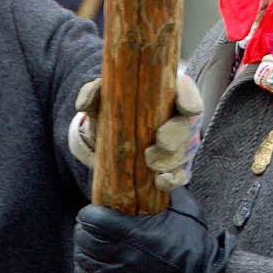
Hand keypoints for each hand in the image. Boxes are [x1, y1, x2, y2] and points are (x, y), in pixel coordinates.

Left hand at [68, 72, 202, 189]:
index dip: (189, 98)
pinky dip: (173, 180)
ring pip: (185, 151)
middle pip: (186, 125)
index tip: (186, 109)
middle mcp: (177, 116)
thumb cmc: (112, 110)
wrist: (109, 138)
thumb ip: (93, 93)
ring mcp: (179, 142)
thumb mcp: (102, 100)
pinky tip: (161, 182)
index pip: (186, 90)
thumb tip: (83, 103)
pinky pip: (182, 174)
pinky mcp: (175, 165)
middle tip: (153, 147)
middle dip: (175, 136)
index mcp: (166, 92)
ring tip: (151, 165)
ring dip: (171, 160)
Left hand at [74, 186, 231, 272]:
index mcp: (136, 232)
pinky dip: (85, 269)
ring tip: (88, 239)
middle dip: (83, 227)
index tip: (94, 207)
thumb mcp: (184, 207)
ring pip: (84, 260)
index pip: (95, 221)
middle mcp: (124, 254)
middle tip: (90, 220)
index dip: (89, 212)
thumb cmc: (193, 239)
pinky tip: (91, 260)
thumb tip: (158, 168)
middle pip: (85, 240)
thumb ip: (167, 188)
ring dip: (82, 247)